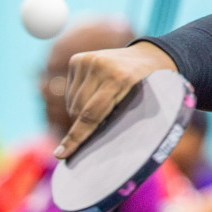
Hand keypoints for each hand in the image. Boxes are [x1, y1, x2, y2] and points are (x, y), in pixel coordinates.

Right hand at [55, 42, 177, 158]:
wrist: (149, 56)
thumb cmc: (151, 88)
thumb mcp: (146, 104)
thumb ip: (124, 121)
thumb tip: (94, 146)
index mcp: (121, 79)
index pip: (91, 115)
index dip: (75, 138)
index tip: (60, 155)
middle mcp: (101, 66)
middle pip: (78, 110)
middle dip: (81, 127)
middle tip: (93, 135)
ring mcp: (87, 60)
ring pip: (71, 102)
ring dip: (79, 113)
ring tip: (99, 110)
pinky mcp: (78, 59)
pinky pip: (69, 91)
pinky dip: (77, 100)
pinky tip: (93, 97)